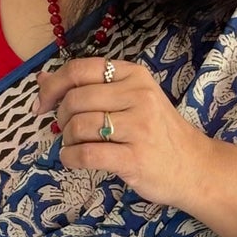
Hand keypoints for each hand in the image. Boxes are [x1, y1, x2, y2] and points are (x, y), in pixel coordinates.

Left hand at [34, 56, 211, 211]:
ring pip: (79, 126)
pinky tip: (73, 160)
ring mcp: (139, 127)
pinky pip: (86, 154)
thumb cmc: (158, 133)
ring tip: (76, 146)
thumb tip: (42, 78)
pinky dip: (70, 158)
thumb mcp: (130, 100)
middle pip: (75, 99)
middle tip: (69, 131)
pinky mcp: (135, 157)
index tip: (41, 104)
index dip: (53, 86)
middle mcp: (138, 95)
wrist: (194, 167)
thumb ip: (89, 88)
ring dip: (67, 140)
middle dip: (62, 118)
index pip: (80, 69)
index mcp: (134, 75)